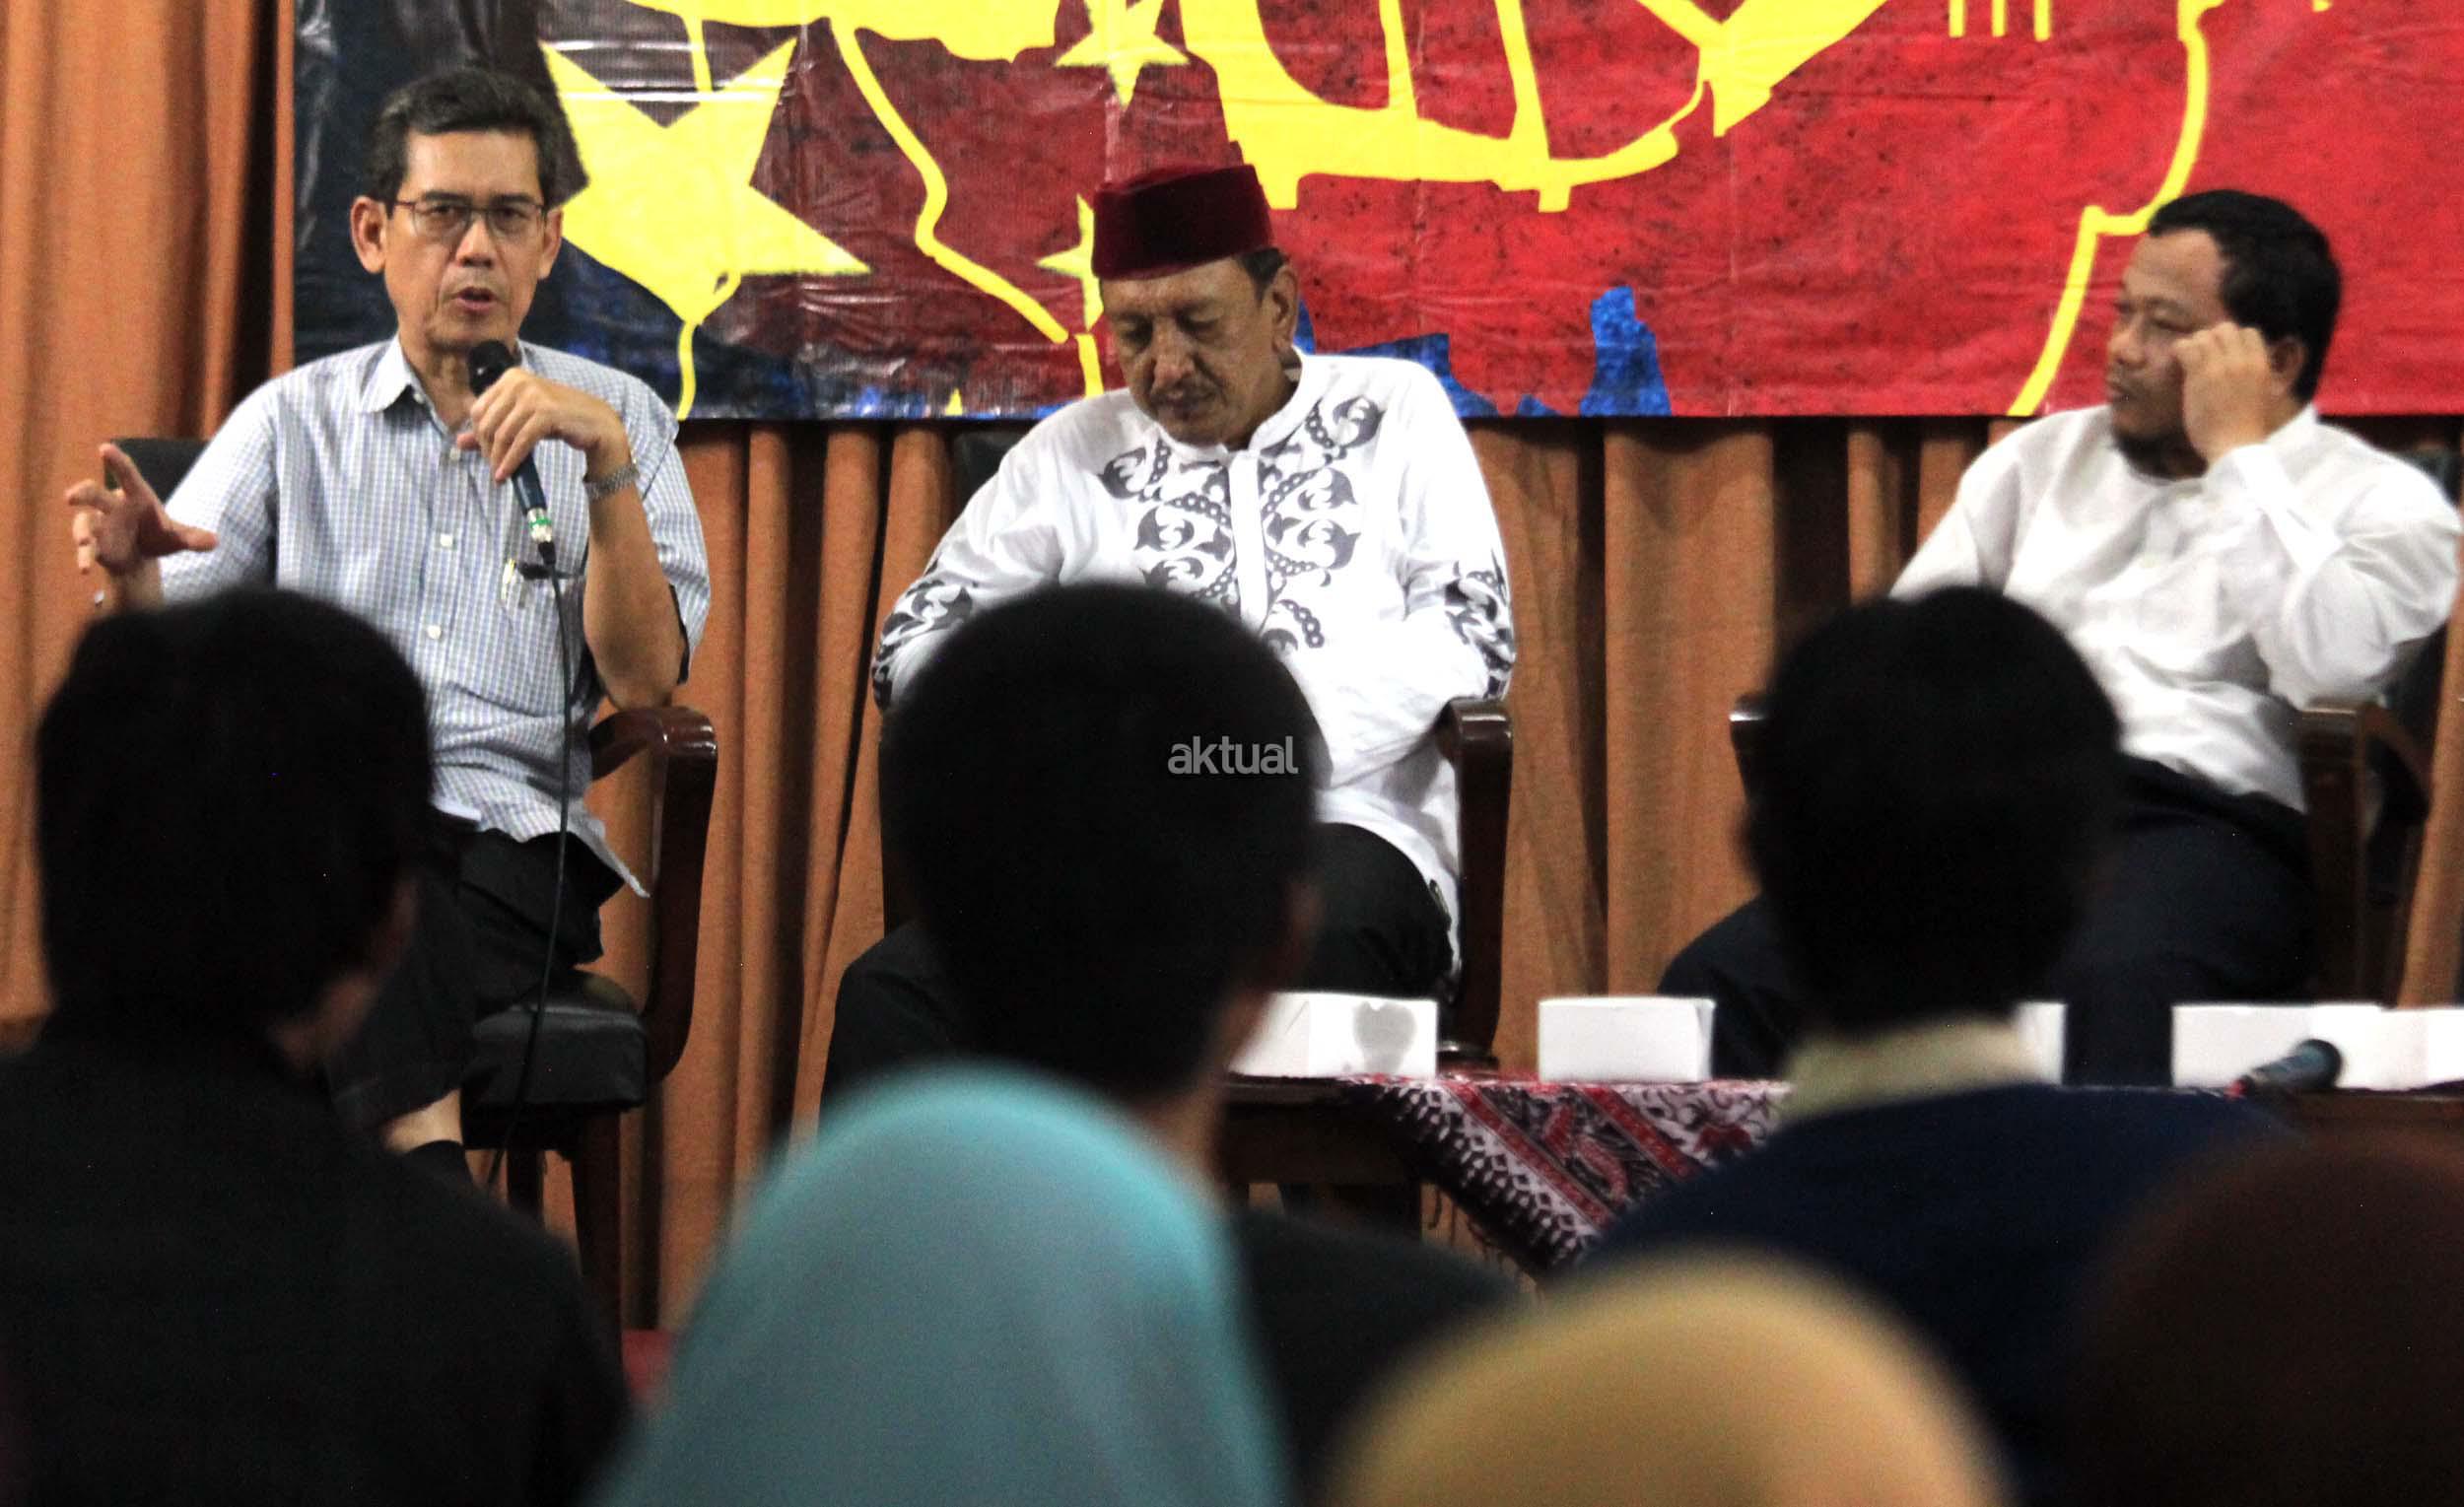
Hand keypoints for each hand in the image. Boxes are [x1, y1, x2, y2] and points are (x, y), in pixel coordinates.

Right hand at [63, 443, 218, 576]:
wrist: (142, 556)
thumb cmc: (158, 535)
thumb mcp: (178, 537)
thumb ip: (193, 537)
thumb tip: (215, 542)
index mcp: (136, 496)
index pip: (127, 475)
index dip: (117, 461)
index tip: (105, 447)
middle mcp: (113, 506)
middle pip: (94, 493)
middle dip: (82, 492)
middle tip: (71, 496)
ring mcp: (100, 524)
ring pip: (84, 521)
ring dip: (81, 531)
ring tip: (83, 542)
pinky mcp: (94, 544)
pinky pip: (86, 548)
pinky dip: (84, 556)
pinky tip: (84, 569)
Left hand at [458, 370, 628, 483]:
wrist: (596, 423)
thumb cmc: (559, 420)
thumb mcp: (522, 420)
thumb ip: (492, 428)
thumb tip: (458, 443)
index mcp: (510, 377)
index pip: (478, 410)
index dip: (477, 436)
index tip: (486, 454)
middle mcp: (520, 381)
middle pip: (487, 423)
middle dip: (487, 450)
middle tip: (493, 468)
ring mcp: (534, 395)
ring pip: (502, 434)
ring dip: (497, 459)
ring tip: (499, 475)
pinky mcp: (546, 413)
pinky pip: (520, 442)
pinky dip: (511, 460)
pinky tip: (507, 474)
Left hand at [2176, 324, 2281, 463]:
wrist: (2236, 447)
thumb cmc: (2249, 429)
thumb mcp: (2264, 395)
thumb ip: (2256, 376)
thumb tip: (2249, 367)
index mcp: (2262, 364)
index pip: (2249, 332)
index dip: (2234, 339)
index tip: (2224, 352)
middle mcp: (2242, 360)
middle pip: (2225, 329)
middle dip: (2213, 338)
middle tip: (2203, 356)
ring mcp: (2221, 366)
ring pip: (2204, 336)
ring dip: (2195, 345)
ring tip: (2190, 361)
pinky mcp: (2200, 376)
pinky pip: (2186, 348)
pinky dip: (2180, 350)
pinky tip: (2178, 361)